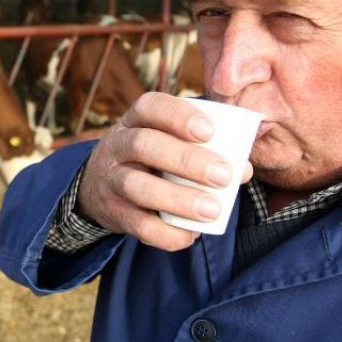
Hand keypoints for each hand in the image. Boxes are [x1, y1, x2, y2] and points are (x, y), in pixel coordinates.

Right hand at [77, 92, 252, 250]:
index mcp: (135, 120)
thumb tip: (243, 169)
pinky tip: (190, 235)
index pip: (150, 106)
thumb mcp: (166, 142)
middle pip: (144, 144)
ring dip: (178, 199)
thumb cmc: (150, 159)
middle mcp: (117, 145)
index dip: (178, 115)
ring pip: (137, 186)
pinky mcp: (113, 212)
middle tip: (223, 176)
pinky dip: (166, 233)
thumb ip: (204, 149)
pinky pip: (137, 224)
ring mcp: (110, 179)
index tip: (209, 131)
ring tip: (213, 210)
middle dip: (186, 160)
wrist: (98, 186)